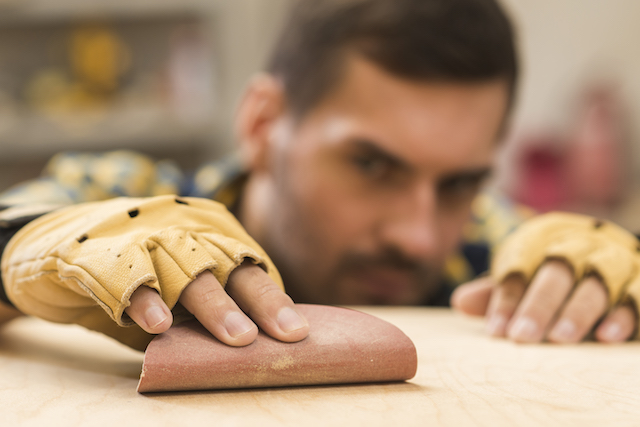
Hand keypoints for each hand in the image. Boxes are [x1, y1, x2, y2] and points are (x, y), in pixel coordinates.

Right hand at [2, 195, 305, 349]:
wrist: (57, 243)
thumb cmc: (134, 270)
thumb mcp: (176, 283)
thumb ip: (204, 310)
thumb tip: (249, 352)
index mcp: (207, 230)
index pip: (248, 264)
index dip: (273, 299)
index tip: (296, 332)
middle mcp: (180, 226)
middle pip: (227, 264)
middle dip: (259, 300)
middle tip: (285, 333)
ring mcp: (140, 234)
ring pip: (185, 269)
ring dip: (213, 304)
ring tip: (238, 336)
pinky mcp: (97, 253)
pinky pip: (125, 275)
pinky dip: (143, 299)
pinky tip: (158, 324)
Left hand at [452, 263, 636, 342]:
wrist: (606, 248)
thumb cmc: (552, 271)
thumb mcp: (523, 277)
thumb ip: (497, 291)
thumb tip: (460, 301)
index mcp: (542, 244)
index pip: (519, 271)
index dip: (506, 301)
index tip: (495, 332)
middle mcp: (577, 250)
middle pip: (555, 274)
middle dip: (538, 306)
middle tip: (521, 337)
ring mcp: (611, 266)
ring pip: (595, 286)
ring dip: (577, 312)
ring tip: (560, 338)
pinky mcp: (638, 284)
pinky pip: (635, 297)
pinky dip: (623, 316)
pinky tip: (607, 337)